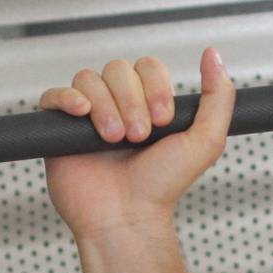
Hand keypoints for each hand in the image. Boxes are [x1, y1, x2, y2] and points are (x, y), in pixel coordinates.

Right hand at [37, 48, 235, 238]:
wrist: (127, 217)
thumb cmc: (163, 186)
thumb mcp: (206, 140)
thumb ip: (218, 96)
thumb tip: (213, 54)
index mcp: (148, 104)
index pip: (147, 67)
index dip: (154, 86)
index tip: (163, 120)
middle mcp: (118, 105)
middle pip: (118, 69)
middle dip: (131, 100)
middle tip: (139, 135)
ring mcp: (88, 116)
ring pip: (89, 79)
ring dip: (106, 106)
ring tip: (114, 139)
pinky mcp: (59, 129)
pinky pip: (54, 95)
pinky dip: (68, 98)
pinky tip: (82, 114)